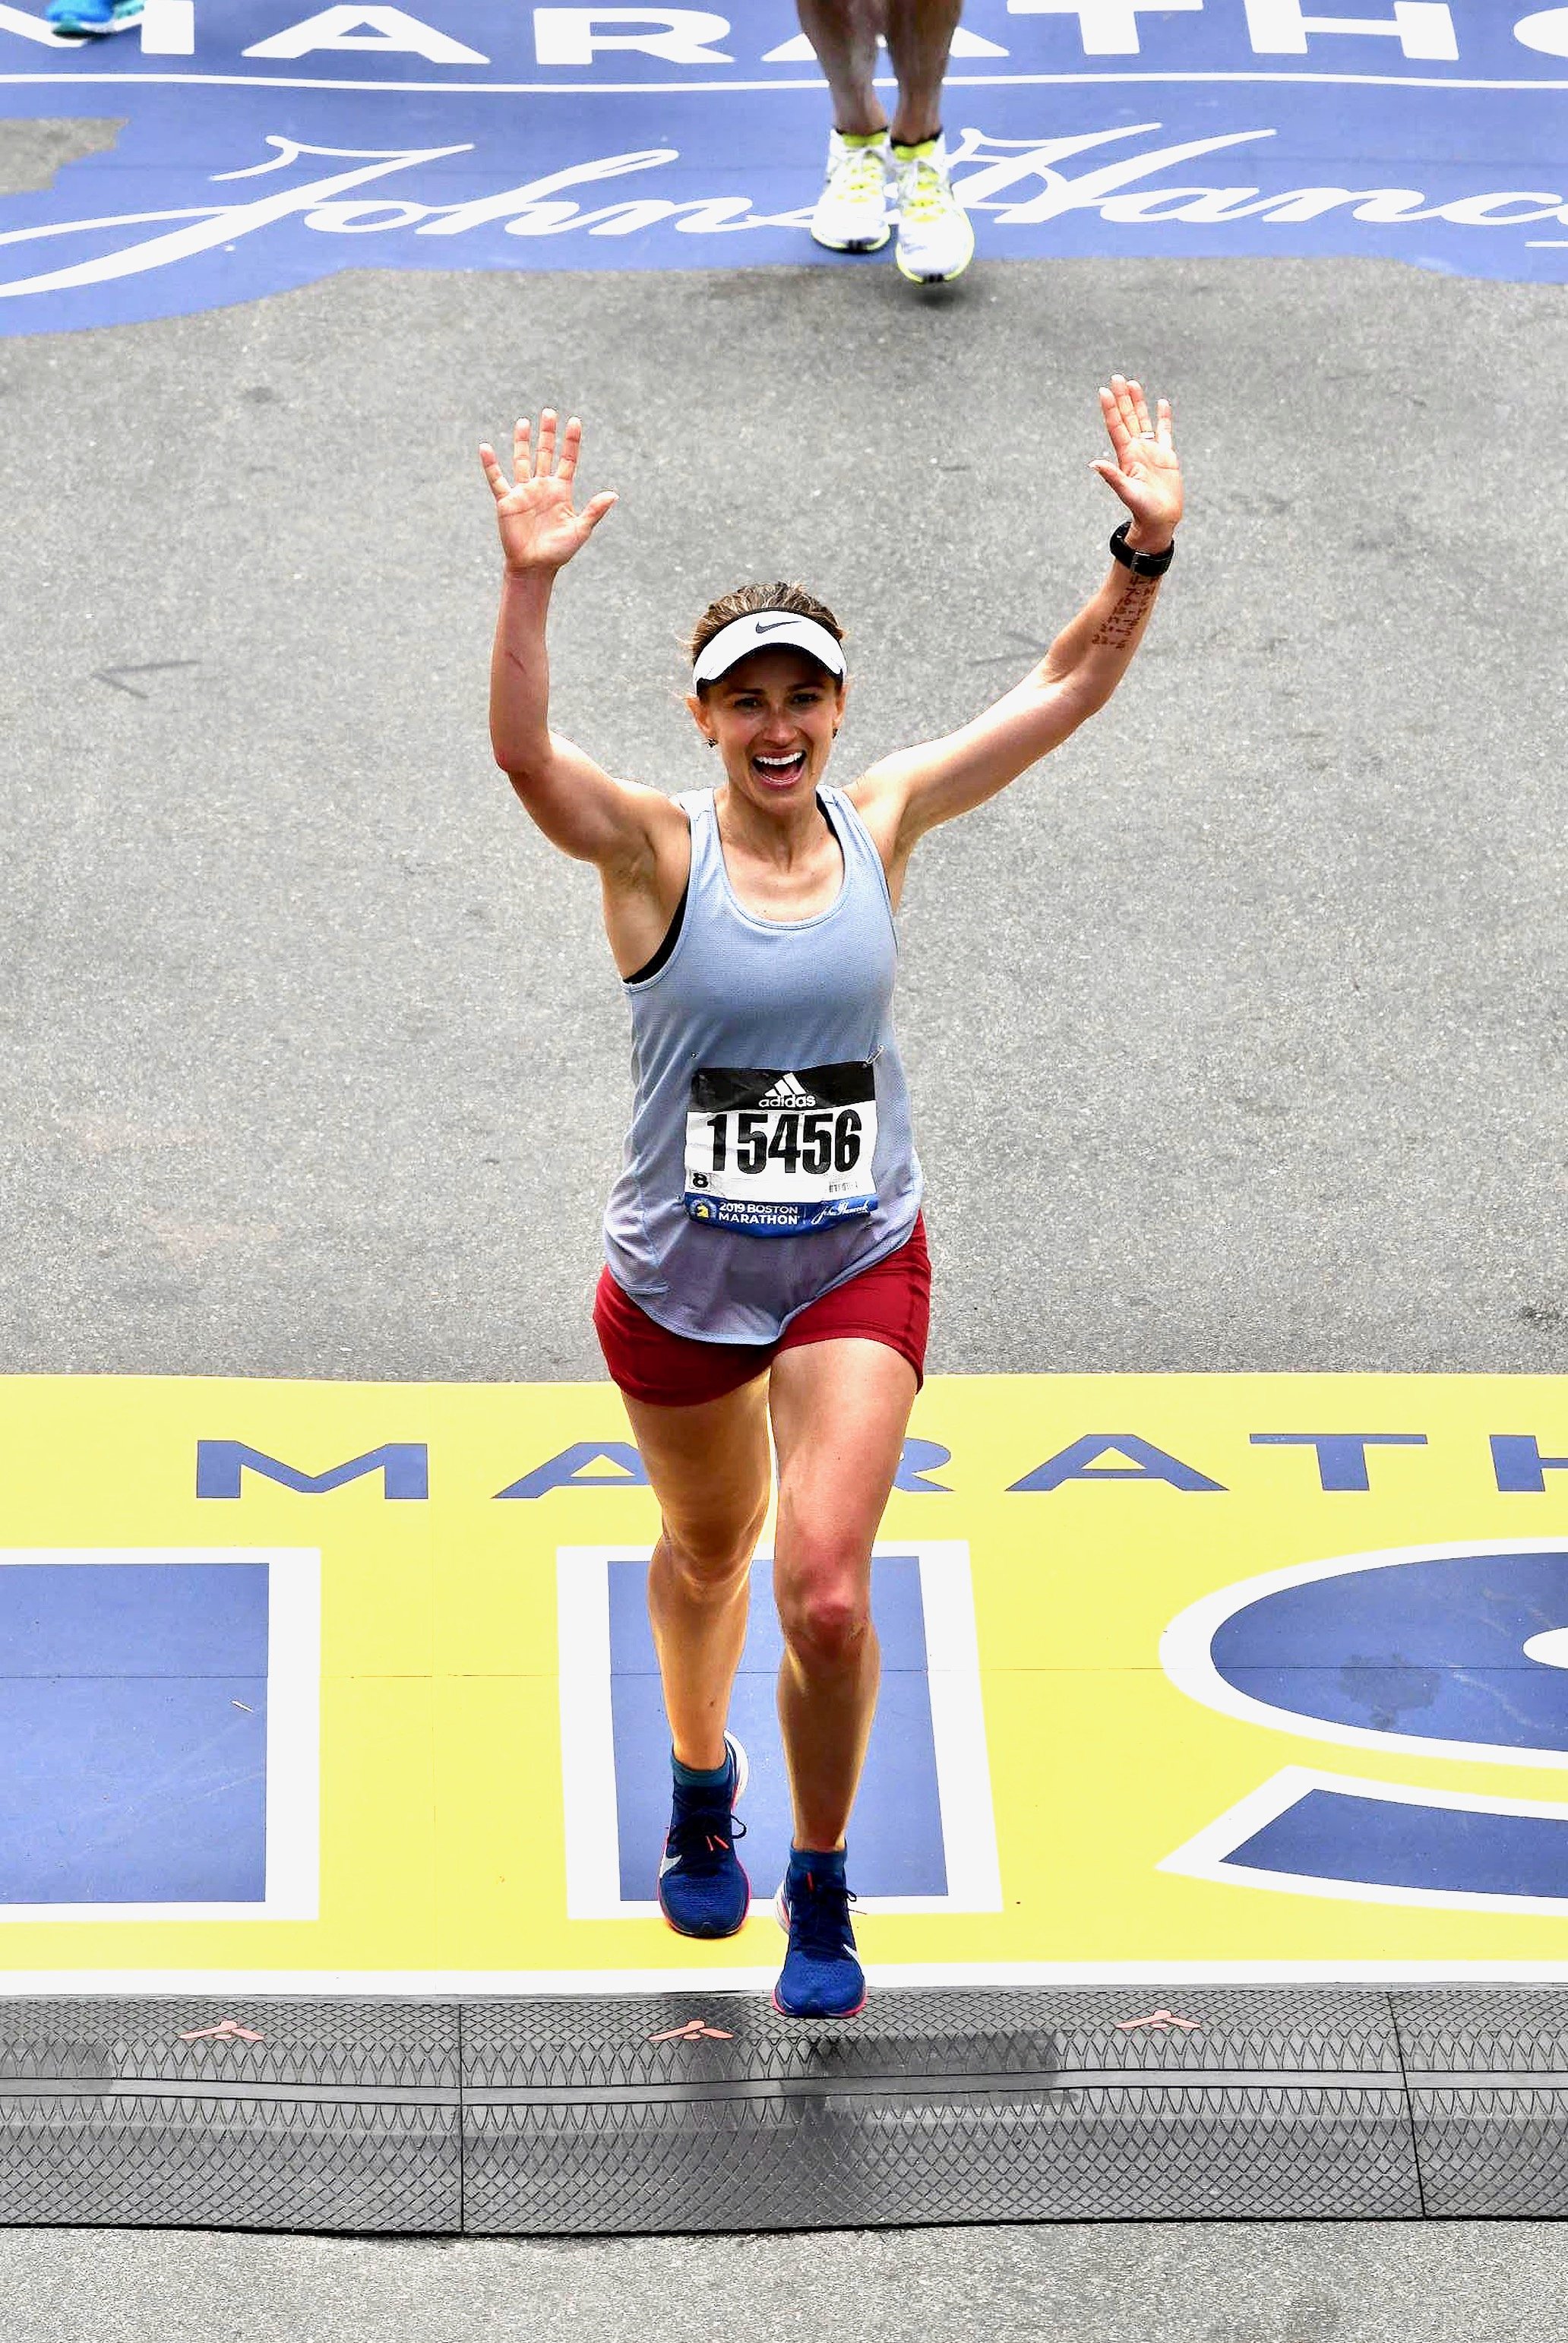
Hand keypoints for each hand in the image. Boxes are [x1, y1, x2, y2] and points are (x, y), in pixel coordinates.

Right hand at [479, 410, 616, 572]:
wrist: (535, 567)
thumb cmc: (559, 552)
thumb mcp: (580, 530)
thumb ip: (595, 511)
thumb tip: (614, 495)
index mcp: (561, 491)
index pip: (568, 460)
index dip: (571, 442)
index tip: (575, 421)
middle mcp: (542, 487)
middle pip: (545, 454)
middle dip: (547, 434)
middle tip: (549, 412)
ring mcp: (523, 492)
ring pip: (522, 460)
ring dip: (522, 442)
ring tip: (523, 422)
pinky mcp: (507, 501)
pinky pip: (496, 479)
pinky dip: (490, 464)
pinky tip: (485, 447)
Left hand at [1091, 376, 1182, 549]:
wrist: (1159, 522)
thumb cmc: (1143, 510)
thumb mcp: (1127, 492)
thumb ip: (1112, 477)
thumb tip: (1093, 463)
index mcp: (1127, 456)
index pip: (1116, 426)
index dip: (1110, 408)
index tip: (1104, 390)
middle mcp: (1137, 450)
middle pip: (1128, 418)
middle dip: (1122, 398)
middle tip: (1117, 377)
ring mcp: (1151, 452)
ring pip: (1143, 421)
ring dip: (1138, 403)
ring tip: (1133, 383)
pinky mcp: (1167, 457)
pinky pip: (1165, 432)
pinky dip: (1164, 418)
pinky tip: (1161, 403)